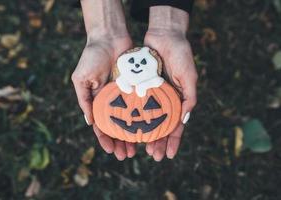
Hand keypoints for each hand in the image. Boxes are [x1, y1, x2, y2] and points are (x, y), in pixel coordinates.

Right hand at [71, 35, 135, 159]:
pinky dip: (144, 118)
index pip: (102, 125)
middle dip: (121, 142)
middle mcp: (112, 101)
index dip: (105, 139)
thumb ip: (84, 99)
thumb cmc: (92, 57)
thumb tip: (90, 121)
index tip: (111, 151)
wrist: (109, 37)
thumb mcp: (81, 79)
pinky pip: (141, 105)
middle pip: (117, 127)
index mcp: (98, 101)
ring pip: (131, 120)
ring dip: (133, 135)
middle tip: (127, 155)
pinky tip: (149, 129)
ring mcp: (125, 95)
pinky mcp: (137, 87)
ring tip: (138, 149)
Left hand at [144, 6, 197, 160]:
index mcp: (177, 100)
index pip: (176, 125)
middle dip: (158, 142)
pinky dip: (132, 117)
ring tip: (138, 148)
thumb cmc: (180, 54)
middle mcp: (164, 100)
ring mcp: (150, 94)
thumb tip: (184, 119)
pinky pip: (134, 105)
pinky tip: (127, 128)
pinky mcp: (139, 87)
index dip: (173, 141)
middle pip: (160, 126)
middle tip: (153, 155)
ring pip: (146, 119)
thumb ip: (189, 97)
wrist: (164, 35)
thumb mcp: (189, 76)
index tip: (169, 155)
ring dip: (144, 134)